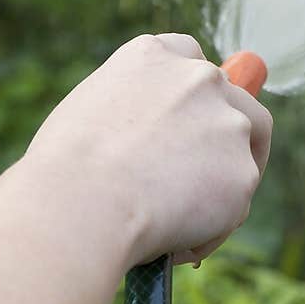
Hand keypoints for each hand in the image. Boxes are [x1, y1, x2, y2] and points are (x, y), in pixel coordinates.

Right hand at [21, 33, 272, 271]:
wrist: (79, 202)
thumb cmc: (62, 171)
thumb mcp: (88, 116)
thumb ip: (130, 116)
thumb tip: (146, 151)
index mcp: (154, 56)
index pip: (191, 59)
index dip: (194, 94)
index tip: (193, 117)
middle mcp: (199, 78)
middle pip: (236, 102)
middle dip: (226, 139)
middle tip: (205, 179)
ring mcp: (228, 122)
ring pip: (242, 159)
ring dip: (218, 191)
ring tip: (177, 228)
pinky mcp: (242, 171)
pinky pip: (234, 208)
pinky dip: (209, 231)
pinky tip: (173, 246)